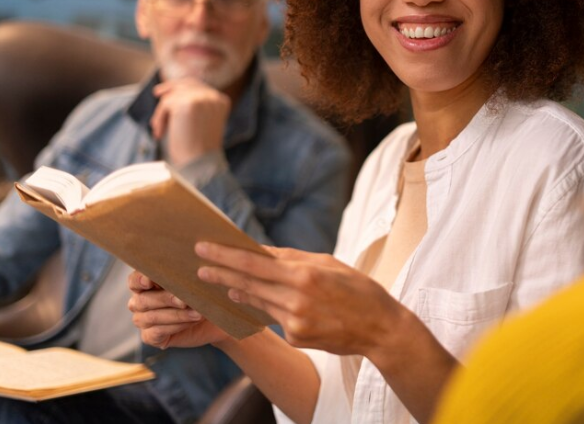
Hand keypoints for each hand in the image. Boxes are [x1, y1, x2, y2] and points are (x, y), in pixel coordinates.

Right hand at [127, 270, 229, 348]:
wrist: (211, 315)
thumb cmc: (200, 292)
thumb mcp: (193, 281)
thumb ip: (183, 274)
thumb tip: (185, 270)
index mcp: (144, 283)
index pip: (134, 280)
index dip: (140, 280)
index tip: (150, 281)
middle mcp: (139, 301)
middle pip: (144, 300)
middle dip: (166, 299)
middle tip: (185, 301)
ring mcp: (142, 320)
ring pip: (153, 317)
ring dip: (177, 315)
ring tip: (198, 313)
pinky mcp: (149, 337)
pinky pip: (158, 332)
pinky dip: (177, 326)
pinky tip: (192, 322)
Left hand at [150, 78, 230, 165]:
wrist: (200, 164)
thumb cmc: (198, 150)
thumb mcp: (201, 122)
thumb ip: (194, 105)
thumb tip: (172, 91)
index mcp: (221, 101)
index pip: (200, 86)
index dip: (182, 87)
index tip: (166, 92)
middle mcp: (214, 97)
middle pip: (187, 84)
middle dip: (170, 89)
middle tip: (156, 93)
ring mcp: (202, 98)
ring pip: (173, 95)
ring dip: (162, 112)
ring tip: (159, 130)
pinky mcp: (188, 103)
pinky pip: (165, 104)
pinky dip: (159, 118)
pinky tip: (160, 133)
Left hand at [195, 243, 404, 357]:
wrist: (380, 328)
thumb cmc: (357, 288)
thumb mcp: (329, 263)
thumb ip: (292, 258)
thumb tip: (261, 252)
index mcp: (304, 275)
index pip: (254, 264)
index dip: (225, 256)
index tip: (203, 248)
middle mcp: (295, 300)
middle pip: (248, 284)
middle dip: (221, 274)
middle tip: (199, 266)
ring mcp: (294, 323)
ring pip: (259, 302)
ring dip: (239, 292)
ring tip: (222, 283)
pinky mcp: (296, 339)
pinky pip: (276, 319)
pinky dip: (270, 308)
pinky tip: (263, 302)